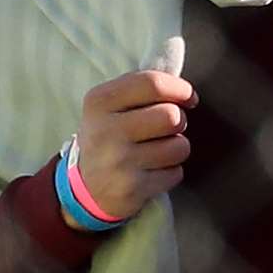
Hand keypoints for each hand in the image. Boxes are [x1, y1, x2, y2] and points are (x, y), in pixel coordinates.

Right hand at [70, 70, 194, 226]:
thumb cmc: (107, 138)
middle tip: (169, 127)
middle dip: (180, 120)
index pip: (152, 83)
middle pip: (171, 116)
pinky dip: (171, 172)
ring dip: (177, 148)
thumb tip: (183, 91)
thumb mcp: (108, 106)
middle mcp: (106, 130)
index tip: (188, 97)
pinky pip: (175, 173)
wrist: (84, 188)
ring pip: (179, 146)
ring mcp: (119, 161)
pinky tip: (153, 171)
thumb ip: (140, 91)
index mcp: (100, 102)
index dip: (179, 88)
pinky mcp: (132, 189)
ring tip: (160, 151)